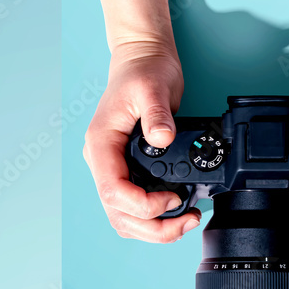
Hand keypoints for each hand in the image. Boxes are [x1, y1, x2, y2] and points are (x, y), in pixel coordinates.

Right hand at [83, 40, 201, 241]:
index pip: (112, 191)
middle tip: (186, 220)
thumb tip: (162, 138)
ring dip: (154, 228)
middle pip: (118, 214)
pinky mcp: (130, 170)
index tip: (172, 198)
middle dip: (153, 227)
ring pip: (125, 217)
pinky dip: (155, 216)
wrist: (144, 60)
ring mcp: (115, 168)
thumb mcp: (151, 87)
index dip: (143, 205)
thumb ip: (156, 114)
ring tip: (185, 220)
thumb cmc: (143, 71)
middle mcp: (104, 161)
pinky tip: (177, 209)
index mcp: (102, 145)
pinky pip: (135, 206)